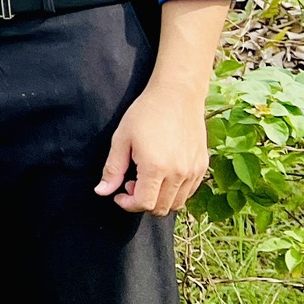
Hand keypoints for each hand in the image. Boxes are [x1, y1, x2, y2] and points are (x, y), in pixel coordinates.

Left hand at [98, 74, 209, 215]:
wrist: (177, 95)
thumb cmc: (145, 113)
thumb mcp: (121, 139)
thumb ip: (112, 169)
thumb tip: (102, 192)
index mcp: (155, 168)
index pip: (143, 204)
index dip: (128, 204)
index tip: (119, 194)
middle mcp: (178, 173)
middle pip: (160, 208)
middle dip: (142, 202)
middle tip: (131, 182)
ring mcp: (194, 171)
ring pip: (176, 203)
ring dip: (159, 198)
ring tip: (147, 177)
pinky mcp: (202, 165)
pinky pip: (189, 192)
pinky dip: (174, 191)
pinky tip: (163, 173)